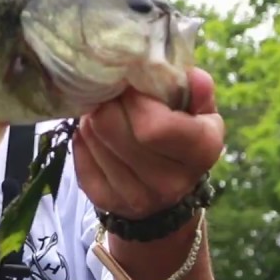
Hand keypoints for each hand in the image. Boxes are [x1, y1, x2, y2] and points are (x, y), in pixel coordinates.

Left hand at [73, 68, 223, 219]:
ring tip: (106, 110)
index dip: (134, 98)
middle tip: (113, 93)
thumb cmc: (184, 134)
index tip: (133, 86)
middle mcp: (171, 182)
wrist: (170, 187)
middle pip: (112, 127)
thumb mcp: (200, 109)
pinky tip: (97, 133)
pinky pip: (79, 157)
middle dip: (108, 102)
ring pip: (92, 138)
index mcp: (201, 152)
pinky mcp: (107, 201)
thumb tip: (193, 77)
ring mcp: (137, 198)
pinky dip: (83, 137)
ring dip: (93, 117)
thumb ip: (196, 88)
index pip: (153, 125)